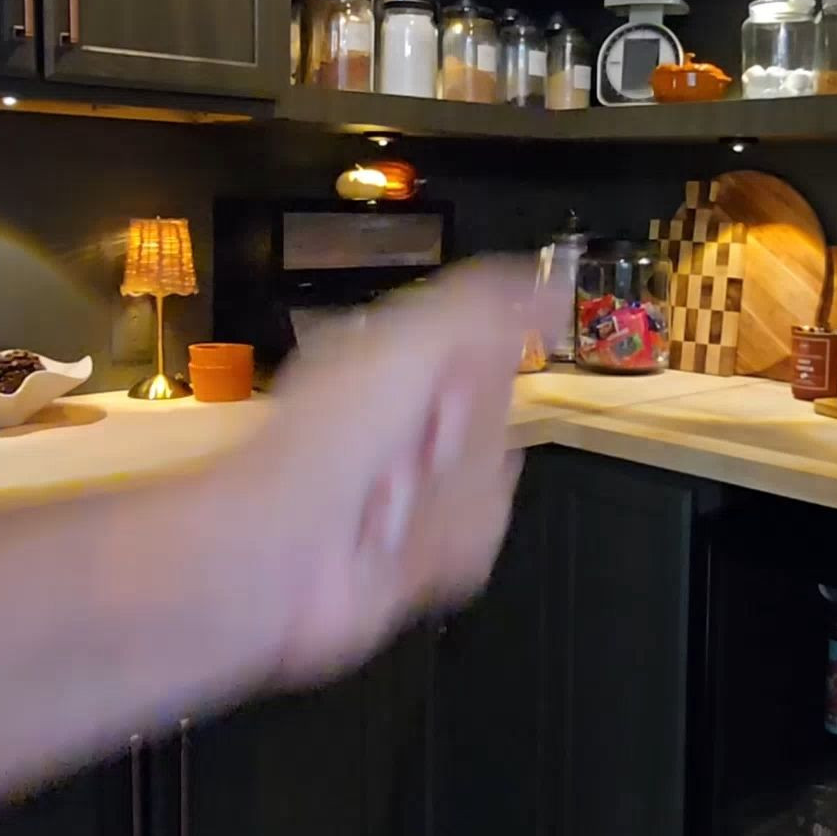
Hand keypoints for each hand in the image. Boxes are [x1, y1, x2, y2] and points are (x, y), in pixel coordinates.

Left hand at [212, 258, 538, 681]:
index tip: (459, 386)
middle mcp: (407, 422)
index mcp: (397, 362)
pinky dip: (441, 543)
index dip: (483, 368)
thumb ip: (487, 306)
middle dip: (467, 437)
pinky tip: (401, 540)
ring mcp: (418, 488)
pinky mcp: (426, 551)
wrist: (285, 547)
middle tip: (421, 447)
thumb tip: (551, 284)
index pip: (487, 348)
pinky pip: (480, 539)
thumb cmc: (337, 433)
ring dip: (449, 496)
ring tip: (393, 502)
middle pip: (499, 417)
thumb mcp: (413, 341)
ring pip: (495, 481)